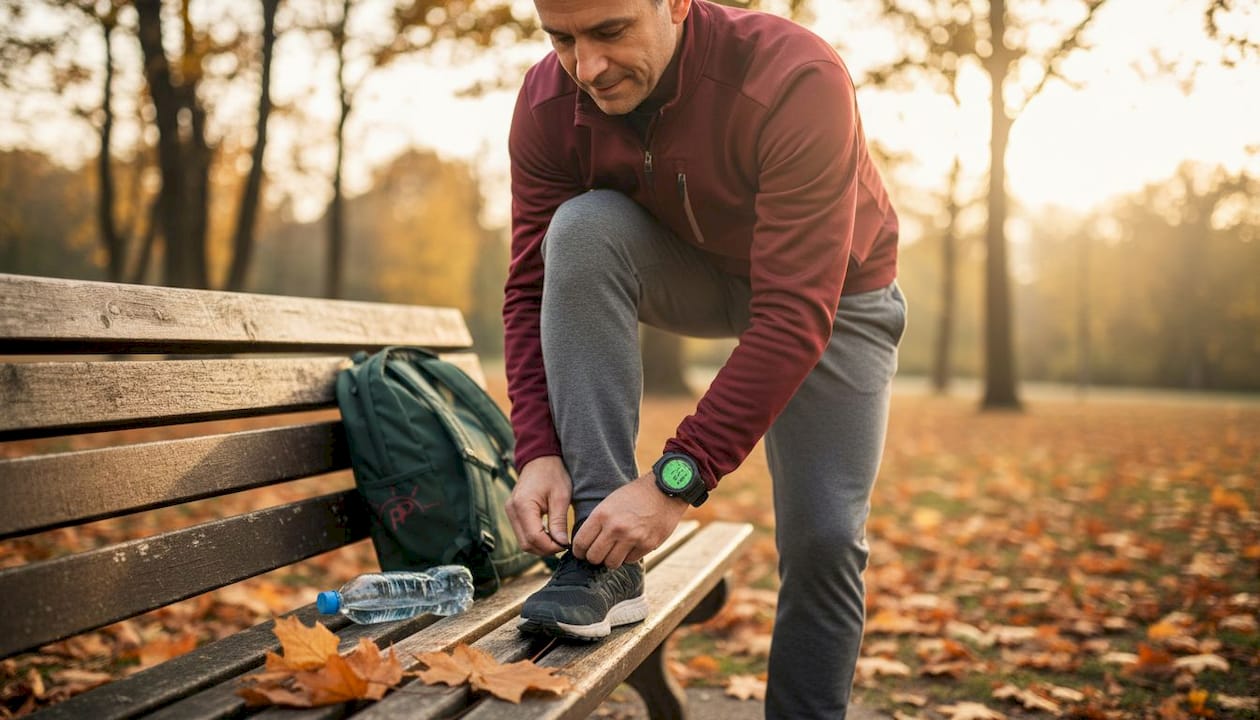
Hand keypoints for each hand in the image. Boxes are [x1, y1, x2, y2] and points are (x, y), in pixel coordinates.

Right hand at [505, 456, 571, 555]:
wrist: (541, 459)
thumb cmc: (552, 474)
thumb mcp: (561, 497)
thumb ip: (559, 522)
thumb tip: (562, 544)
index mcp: (523, 505)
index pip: (534, 538)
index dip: (551, 546)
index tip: (566, 545)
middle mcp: (512, 511)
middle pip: (526, 544)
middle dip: (545, 549)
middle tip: (563, 544)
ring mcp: (510, 512)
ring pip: (523, 542)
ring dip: (540, 546)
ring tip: (557, 540)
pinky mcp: (513, 513)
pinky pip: (522, 533)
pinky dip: (535, 538)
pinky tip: (549, 534)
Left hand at [573, 471, 687, 568]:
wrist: (665, 489)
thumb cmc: (635, 494)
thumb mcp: (610, 502)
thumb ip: (598, 522)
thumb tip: (585, 543)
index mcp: (602, 515)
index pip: (580, 543)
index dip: (578, 551)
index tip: (581, 552)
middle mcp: (615, 528)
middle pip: (594, 557)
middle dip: (594, 557)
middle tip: (598, 553)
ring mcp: (632, 538)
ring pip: (611, 563)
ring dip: (611, 559)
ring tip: (614, 551)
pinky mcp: (647, 544)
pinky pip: (629, 560)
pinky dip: (627, 556)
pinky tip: (629, 546)